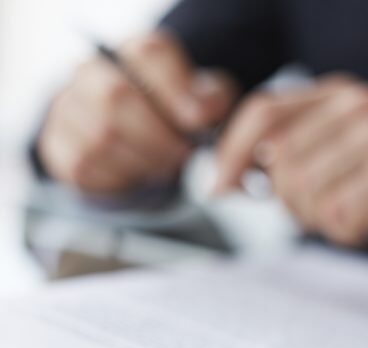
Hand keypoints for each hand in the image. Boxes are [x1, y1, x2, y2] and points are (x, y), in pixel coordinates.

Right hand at [38, 32, 237, 194]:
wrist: (130, 133)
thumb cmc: (170, 115)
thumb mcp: (201, 101)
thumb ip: (210, 101)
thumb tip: (202, 115)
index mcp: (135, 53)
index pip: (150, 55)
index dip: (176, 89)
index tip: (197, 122)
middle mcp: (93, 72)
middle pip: (116, 97)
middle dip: (158, 137)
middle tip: (182, 156)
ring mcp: (70, 108)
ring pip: (101, 137)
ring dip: (141, 161)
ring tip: (163, 166)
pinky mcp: (60, 145)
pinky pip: (87, 167)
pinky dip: (120, 177)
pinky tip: (138, 173)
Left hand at [217, 76, 367, 267]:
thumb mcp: (332, 162)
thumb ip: (283, 163)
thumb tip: (223, 181)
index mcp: (336, 96)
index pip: (263, 112)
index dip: (231, 153)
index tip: (217, 189)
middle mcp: (357, 105)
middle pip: (280, 162)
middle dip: (289, 202)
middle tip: (320, 210)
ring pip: (304, 192)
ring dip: (319, 219)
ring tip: (351, 212)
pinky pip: (337, 216)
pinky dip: (346, 232)